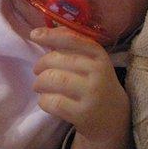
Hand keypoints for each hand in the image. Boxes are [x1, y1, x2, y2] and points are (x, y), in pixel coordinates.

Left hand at [30, 26, 129, 141]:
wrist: (114, 116)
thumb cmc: (95, 82)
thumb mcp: (91, 61)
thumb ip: (71, 45)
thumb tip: (41, 32)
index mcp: (98, 55)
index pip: (71, 40)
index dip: (50, 35)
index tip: (34, 35)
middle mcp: (98, 72)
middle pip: (57, 60)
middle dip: (41, 64)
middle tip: (37, 71)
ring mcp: (91, 93)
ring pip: (53, 80)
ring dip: (39, 82)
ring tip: (39, 86)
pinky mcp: (83, 114)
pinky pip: (53, 102)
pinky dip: (43, 100)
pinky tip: (46, 100)